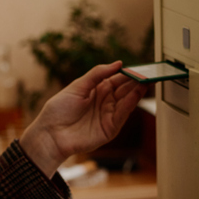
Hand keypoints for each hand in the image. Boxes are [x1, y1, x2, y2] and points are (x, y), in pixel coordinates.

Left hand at [19, 62, 145, 177]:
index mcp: (97, 90)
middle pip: (125, 89)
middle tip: (148, 73)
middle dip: (137, 81)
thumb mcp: (77, 86)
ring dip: (137, 91)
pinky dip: (131, 104)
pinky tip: (136, 94)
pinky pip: (122, 114)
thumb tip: (118, 63)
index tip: (138, 67)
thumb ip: (97, 74)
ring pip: (127, 101)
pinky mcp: (110, 128)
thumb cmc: (58, 110)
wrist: (50, 134)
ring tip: (147, 81)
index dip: (128, 73)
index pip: (117, 79)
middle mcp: (105, 102)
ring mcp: (108, 115)